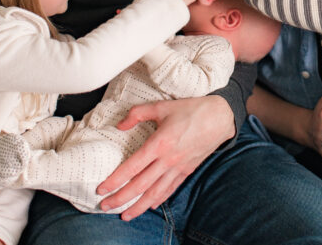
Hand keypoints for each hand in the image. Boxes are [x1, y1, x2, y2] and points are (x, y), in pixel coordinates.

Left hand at [97, 95, 233, 218]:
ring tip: (125, 215)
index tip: (102, 188)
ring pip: (155, 192)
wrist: (220, 117)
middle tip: (105, 206)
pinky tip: (150, 206)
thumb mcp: (162, 106)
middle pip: (140, 185)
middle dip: (121, 198)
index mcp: (160, 143)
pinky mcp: (187, 170)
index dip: (115, 180)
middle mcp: (168, 159)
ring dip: (138, 206)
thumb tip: (120, 125)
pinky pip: (171, 189)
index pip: (132, 167)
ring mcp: (178, 167)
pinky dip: (159, 199)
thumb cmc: (191, 109)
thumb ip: (138, 113)